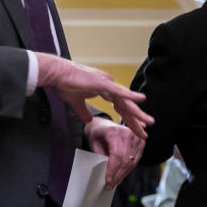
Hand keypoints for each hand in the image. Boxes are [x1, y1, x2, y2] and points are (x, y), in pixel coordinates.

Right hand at [37, 54, 153, 139]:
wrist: (57, 73)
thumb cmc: (65, 84)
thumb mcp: (76, 103)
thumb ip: (84, 112)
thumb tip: (89, 120)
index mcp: (104, 89)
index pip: (120, 106)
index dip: (129, 118)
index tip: (137, 128)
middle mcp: (109, 85)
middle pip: (126, 106)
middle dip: (136, 120)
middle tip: (144, 133)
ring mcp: (107, 83)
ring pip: (126, 101)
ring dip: (138, 113)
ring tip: (149, 123)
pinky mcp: (102, 83)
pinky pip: (119, 91)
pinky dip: (131, 96)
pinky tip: (141, 99)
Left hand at [85, 118, 144, 188]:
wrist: (105, 124)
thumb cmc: (98, 134)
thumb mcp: (93, 144)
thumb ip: (99, 157)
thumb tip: (103, 174)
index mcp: (115, 132)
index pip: (117, 156)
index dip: (113, 171)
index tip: (107, 182)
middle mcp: (128, 133)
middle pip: (125, 161)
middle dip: (117, 176)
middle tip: (109, 186)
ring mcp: (136, 137)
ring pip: (131, 162)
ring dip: (123, 175)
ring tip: (114, 183)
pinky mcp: (141, 142)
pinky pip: (136, 160)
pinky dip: (128, 170)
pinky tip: (121, 176)